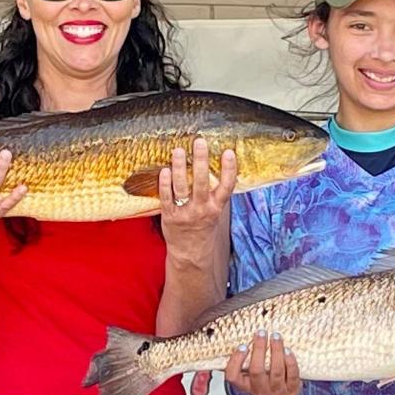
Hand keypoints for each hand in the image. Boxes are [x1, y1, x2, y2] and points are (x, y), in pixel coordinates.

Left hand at [159, 138, 237, 261]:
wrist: (190, 252)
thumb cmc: (203, 227)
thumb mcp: (215, 211)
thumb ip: (215, 192)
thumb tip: (215, 165)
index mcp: (216, 207)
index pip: (227, 186)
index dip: (229, 169)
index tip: (228, 152)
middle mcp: (202, 209)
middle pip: (202, 182)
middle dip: (201, 161)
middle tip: (199, 142)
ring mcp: (185, 213)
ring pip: (182, 187)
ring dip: (180, 168)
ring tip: (179, 151)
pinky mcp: (170, 216)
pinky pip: (166, 198)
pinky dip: (165, 184)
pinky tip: (165, 170)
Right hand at [224, 329, 300, 394]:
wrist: (278, 394)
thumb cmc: (261, 377)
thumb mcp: (248, 371)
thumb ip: (243, 358)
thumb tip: (243, 334)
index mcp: (244, 386)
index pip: (233, 377)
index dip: (236, 361)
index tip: (243, 345)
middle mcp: (259, 392)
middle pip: (257, 371)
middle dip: (259, 349)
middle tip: (262, 333)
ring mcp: (276, 393)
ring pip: (276, 372)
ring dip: (276, 352)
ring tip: (276, 337)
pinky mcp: (292, 392)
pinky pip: (292, 376)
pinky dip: (290, 362)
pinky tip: (287, 350)